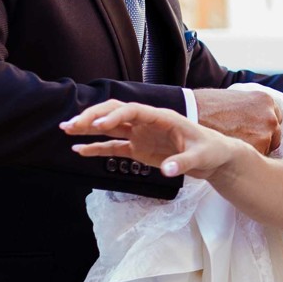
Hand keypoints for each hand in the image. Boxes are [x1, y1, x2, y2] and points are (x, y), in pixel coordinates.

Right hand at [63, 101, 237, 179]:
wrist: (215, 157)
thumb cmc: (211, 150)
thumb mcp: (201, 156)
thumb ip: (183, 163)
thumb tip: (168, 170)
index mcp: (162, 117)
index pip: (133, 110)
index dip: (115, 115)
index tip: (98, 125)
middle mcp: (148, 122)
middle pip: (116, 113)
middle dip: (93, 116)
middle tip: (71, 125)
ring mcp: (141, 135)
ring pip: (110, 127)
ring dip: (89, 127)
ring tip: (67, 129)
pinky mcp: (139, 149)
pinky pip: (114, 146)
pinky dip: (97, 148)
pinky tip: (79, 149)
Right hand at [193, 88, 280, 154]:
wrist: (192, 113)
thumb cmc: (209, 105)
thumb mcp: (236, 97)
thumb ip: (251, 108)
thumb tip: (253, 117)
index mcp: (266, 101)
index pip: (274, 118)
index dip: (262, 126)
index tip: (252, 129)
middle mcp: (270, 116)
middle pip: (274, 134)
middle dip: (262, 138)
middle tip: (244, 141)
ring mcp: (266, 133)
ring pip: (267, 148)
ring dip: (256, 149)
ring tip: (236, 148)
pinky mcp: (258, 148)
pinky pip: (259, 158)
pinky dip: (249, 159)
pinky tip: (235, 154)